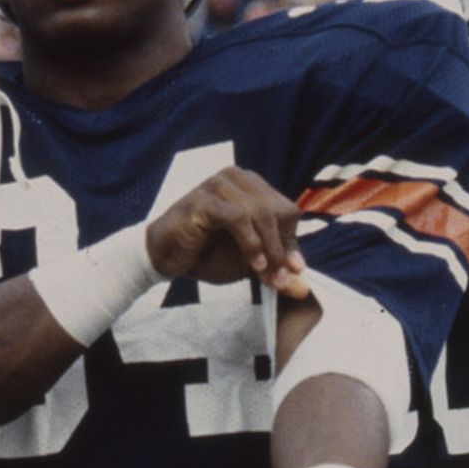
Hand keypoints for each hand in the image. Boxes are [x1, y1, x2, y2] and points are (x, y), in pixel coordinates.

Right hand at [147, 167, 308, 297]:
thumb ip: (275, 271)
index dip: (292, 242)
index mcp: (252, 186)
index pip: (287, 210)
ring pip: (261, 213)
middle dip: (282, 248)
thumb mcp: (249, 263)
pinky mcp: (204, 199)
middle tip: (280, 279)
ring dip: (269, 248)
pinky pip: (238, 217)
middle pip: (279, 210)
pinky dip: (251, 243)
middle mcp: (238, 179)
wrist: (164, 257)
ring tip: (266, 275)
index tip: (293, 272)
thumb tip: (304, 289)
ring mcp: (219, 185)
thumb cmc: (206, 254)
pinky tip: (254, 263)